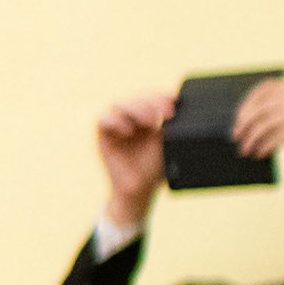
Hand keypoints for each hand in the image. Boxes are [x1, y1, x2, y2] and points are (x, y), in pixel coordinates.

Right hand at [94, 89, 175, 228]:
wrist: (140, 189)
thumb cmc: (155, 168)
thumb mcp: (168, 143)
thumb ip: (171, 125)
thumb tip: (180, 107)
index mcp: (147, 117)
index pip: (151, 98)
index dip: (160, 95)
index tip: (174, 99)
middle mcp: (130, 119)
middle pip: (135, 97)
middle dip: (151, 102)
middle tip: (166, 112)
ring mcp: (115, 126)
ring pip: (119, 104)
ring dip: (135, 108)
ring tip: (149, 120)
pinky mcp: (103, 137)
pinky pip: (103, 120)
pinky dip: (115, 121)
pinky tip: (128, 131)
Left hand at [236, 75, 283, 164]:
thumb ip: (277, 115)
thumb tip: (245, 124)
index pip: (265, 89)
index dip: (248, 102)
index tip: (238, 117)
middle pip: (261, 108)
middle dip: (244, 123)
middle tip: (235, 136)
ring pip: (264, 124)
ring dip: (250, 139)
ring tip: (244, 150)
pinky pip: (275, 137)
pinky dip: (264, 146)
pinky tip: (259, 154)